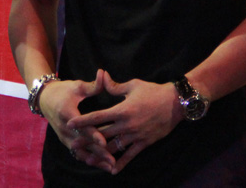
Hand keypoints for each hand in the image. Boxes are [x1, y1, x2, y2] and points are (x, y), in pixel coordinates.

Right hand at [38, 70, 117, 173]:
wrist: (45, 98)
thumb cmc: (63, 90)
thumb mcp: (76, 86)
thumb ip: (92, 85)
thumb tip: (104, 74)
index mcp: (67, 113)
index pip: (82, 127)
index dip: (93, 135)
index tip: (104, 142)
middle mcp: (64, 128)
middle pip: (82, 144)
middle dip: (97, 153)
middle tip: (112, 160)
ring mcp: (63, 136)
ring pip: (79, 151)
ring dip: (94, 160)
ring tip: (109, 167)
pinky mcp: (65, 140)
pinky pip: (77, 152)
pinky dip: (88, 159)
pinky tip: (100, 165)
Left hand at [67, 73, 182, 173]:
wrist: (176, 103)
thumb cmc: (153, 91)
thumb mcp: (132, 85)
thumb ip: (114, 85)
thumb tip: (101, 75)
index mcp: (122, 110)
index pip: (98, 117)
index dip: (83, 121)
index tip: (70, 125)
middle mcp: (127, 125)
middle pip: (103, 135)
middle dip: (87, 141)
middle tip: (73, 146)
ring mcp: (136, 135)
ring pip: (114, 148)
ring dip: (100, 154)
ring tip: (88, 159)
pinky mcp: (145, 143)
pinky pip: (131, 155)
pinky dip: (121, 163)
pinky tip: (112, 169)